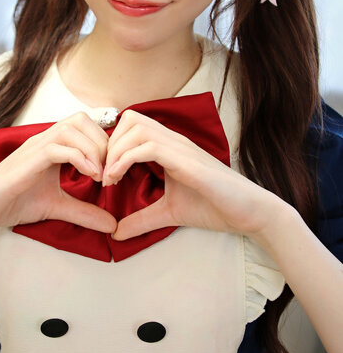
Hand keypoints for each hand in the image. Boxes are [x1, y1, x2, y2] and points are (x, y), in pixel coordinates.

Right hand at [0, 112, 116, 236]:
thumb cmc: (13, 202)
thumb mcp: (57, 207)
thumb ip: (84, 212)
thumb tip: (113, 224)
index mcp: (52, 145)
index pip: (85, 125)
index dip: (104, 143)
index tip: (113, 170)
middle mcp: (44, 139)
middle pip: (82, 119)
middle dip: (103, 143)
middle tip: (110, 171)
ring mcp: (34, 147)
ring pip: (72, 128)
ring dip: (93, 149)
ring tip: (101, 175)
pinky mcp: (27, 161)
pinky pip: (58, 147)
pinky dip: (79, 158)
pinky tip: (90, 176)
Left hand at [102, 110, 286, 241]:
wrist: (249, 213)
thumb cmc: (215, 207)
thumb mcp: (168, 214)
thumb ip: (141, 219)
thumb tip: (115, 233)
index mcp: (169, 146)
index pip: (131, 125)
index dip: (112, 144)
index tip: (103, 171)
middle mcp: (174, 140)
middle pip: (130, 119)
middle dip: (109, 143)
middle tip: (102, 173)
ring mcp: (181, 148)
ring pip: (136, 128)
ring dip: (115, 151)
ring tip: (108, 178)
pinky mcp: (187, 161)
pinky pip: (149, 147)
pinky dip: (126, 159)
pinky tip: (118, 178)